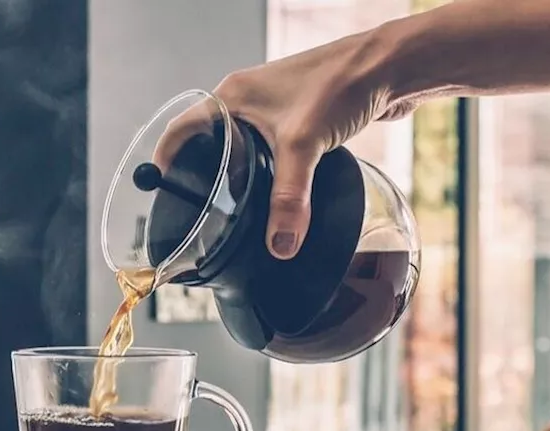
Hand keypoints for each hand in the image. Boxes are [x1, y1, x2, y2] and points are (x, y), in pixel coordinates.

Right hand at [155, 31, 411, 259]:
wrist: (389, 66)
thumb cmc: (340, 82)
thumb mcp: (304, 146)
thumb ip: (288, 199)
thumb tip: (280, 245)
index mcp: (231, 97)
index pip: (182, 129)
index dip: (166, 160)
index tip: (159, 190)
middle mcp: (247, 99)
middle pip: (210, 141)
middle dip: (204, 173)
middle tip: (199, 208)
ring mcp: (274, 108)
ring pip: (243, 147)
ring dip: (239, 173)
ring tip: (235, 207)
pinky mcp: (300, 117)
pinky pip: (273, 149)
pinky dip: (270, 171)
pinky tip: (279, 192)